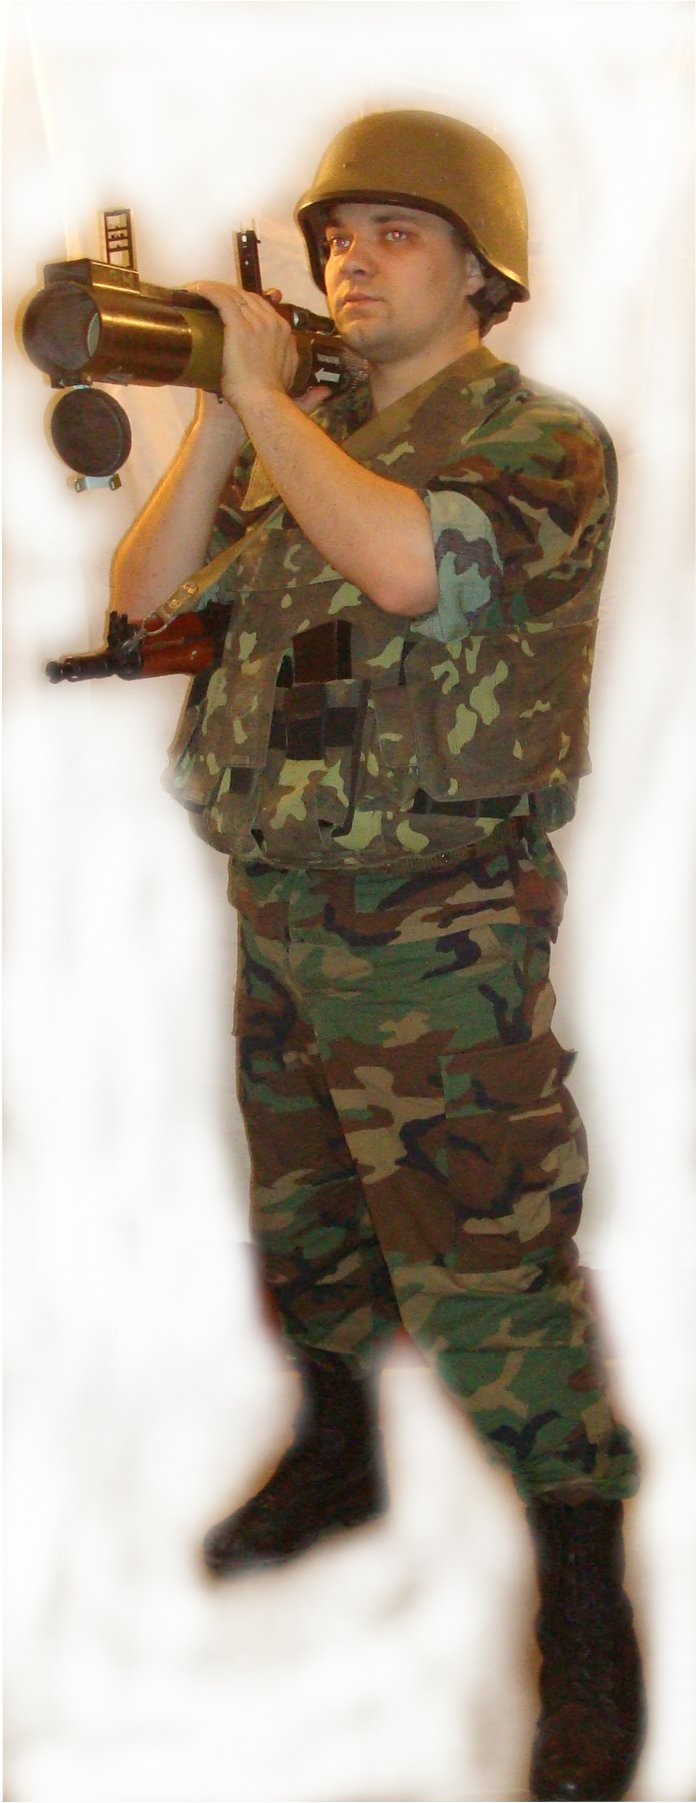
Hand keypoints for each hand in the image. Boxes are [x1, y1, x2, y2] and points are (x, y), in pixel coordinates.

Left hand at [189, 281, 298, 412]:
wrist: (264, 405)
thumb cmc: (276, 404)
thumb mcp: (298, 394)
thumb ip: (311, 394)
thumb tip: (325, 393)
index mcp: (285, 334)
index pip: (264, 307)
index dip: (247, 304)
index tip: (232, 307)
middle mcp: (273, 323)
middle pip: (248, 298)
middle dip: (230, 294)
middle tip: (210, 299)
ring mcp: (257, 323)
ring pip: (234, 295)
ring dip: (215, 290)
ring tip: (199, 292)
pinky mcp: (239, 327)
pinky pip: (222, 300)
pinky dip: (207, 291)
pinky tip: (196, 290)